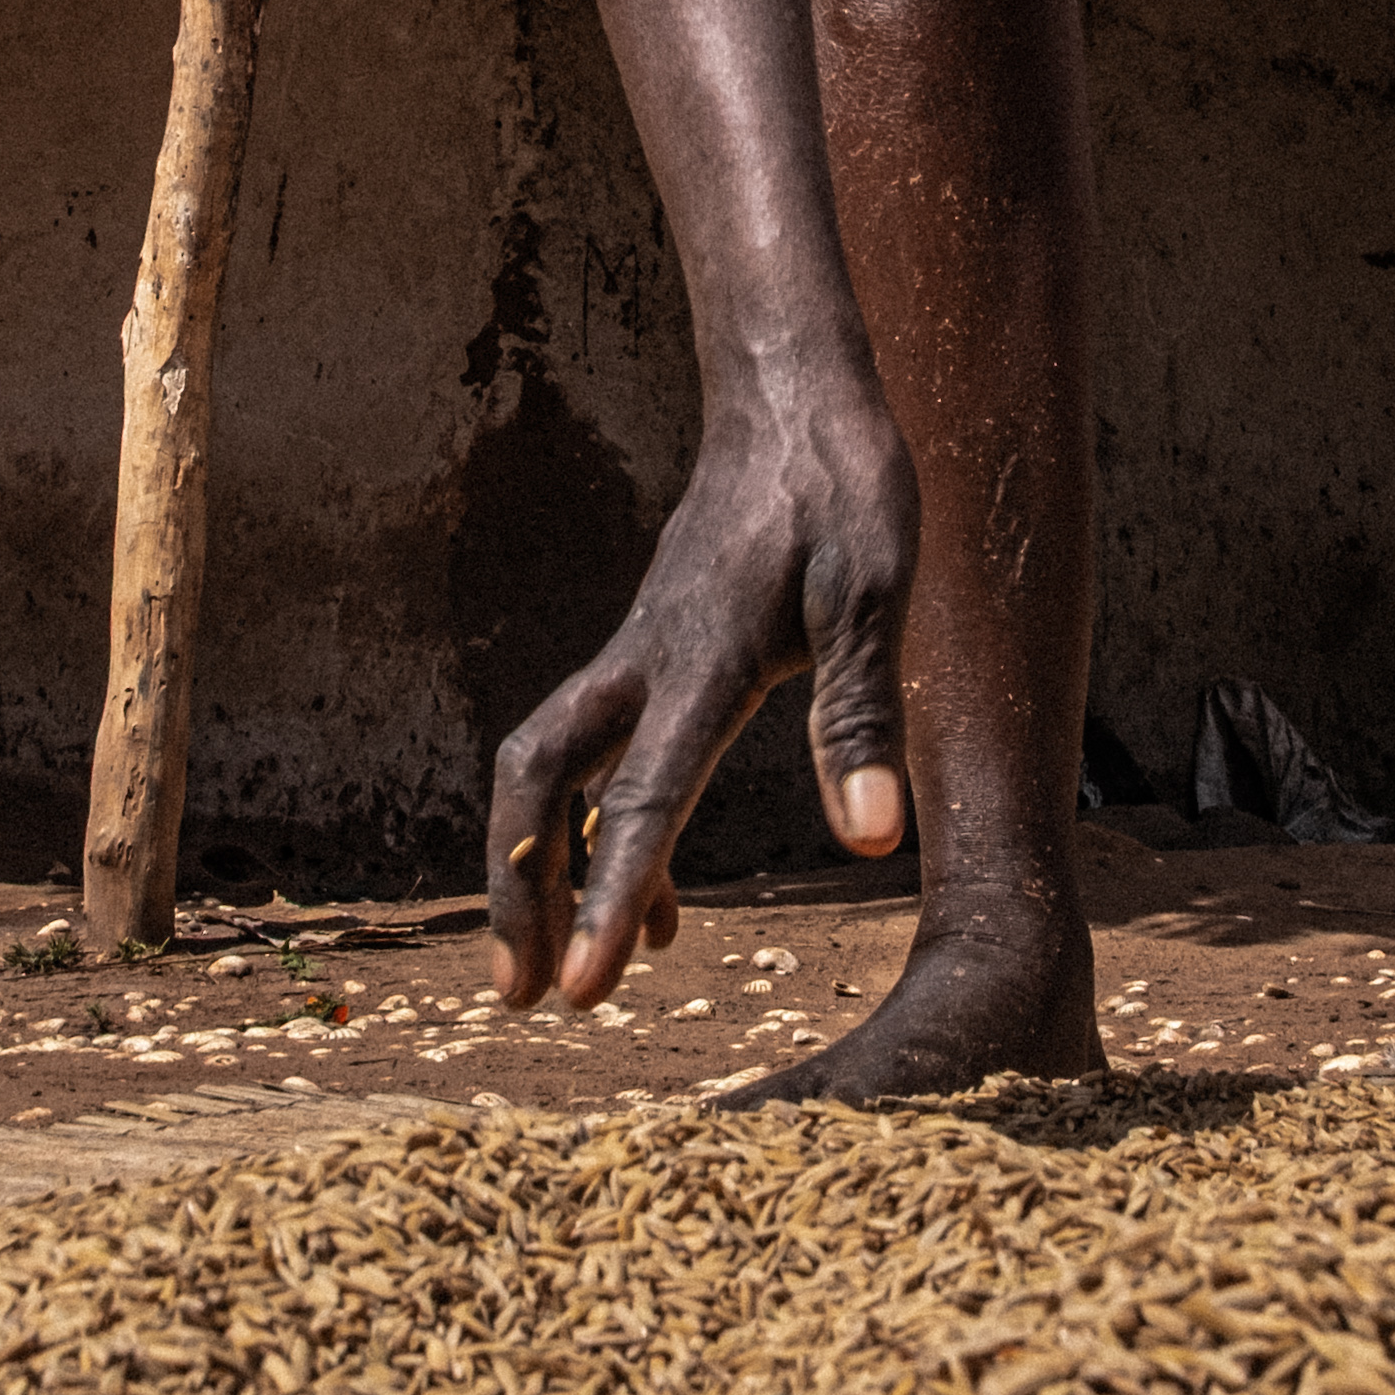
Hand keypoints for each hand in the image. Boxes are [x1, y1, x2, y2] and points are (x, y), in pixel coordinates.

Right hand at [483, 395, 918, 1010]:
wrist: (793, 398)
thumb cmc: (843, 488)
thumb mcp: (876, 595)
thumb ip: (860, 718)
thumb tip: (873, 842)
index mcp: (701, 658)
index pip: (638, 800)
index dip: (606, 901)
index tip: (579, 992)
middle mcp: (647, 660)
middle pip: (537, 780)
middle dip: (519, 888)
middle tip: (523, 996)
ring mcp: (640, 654)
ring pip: (551, 770)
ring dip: (542, 867)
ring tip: (565, 973)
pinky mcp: (655, 653)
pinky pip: (600, 756)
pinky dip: (604, 833)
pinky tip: (656, 900)